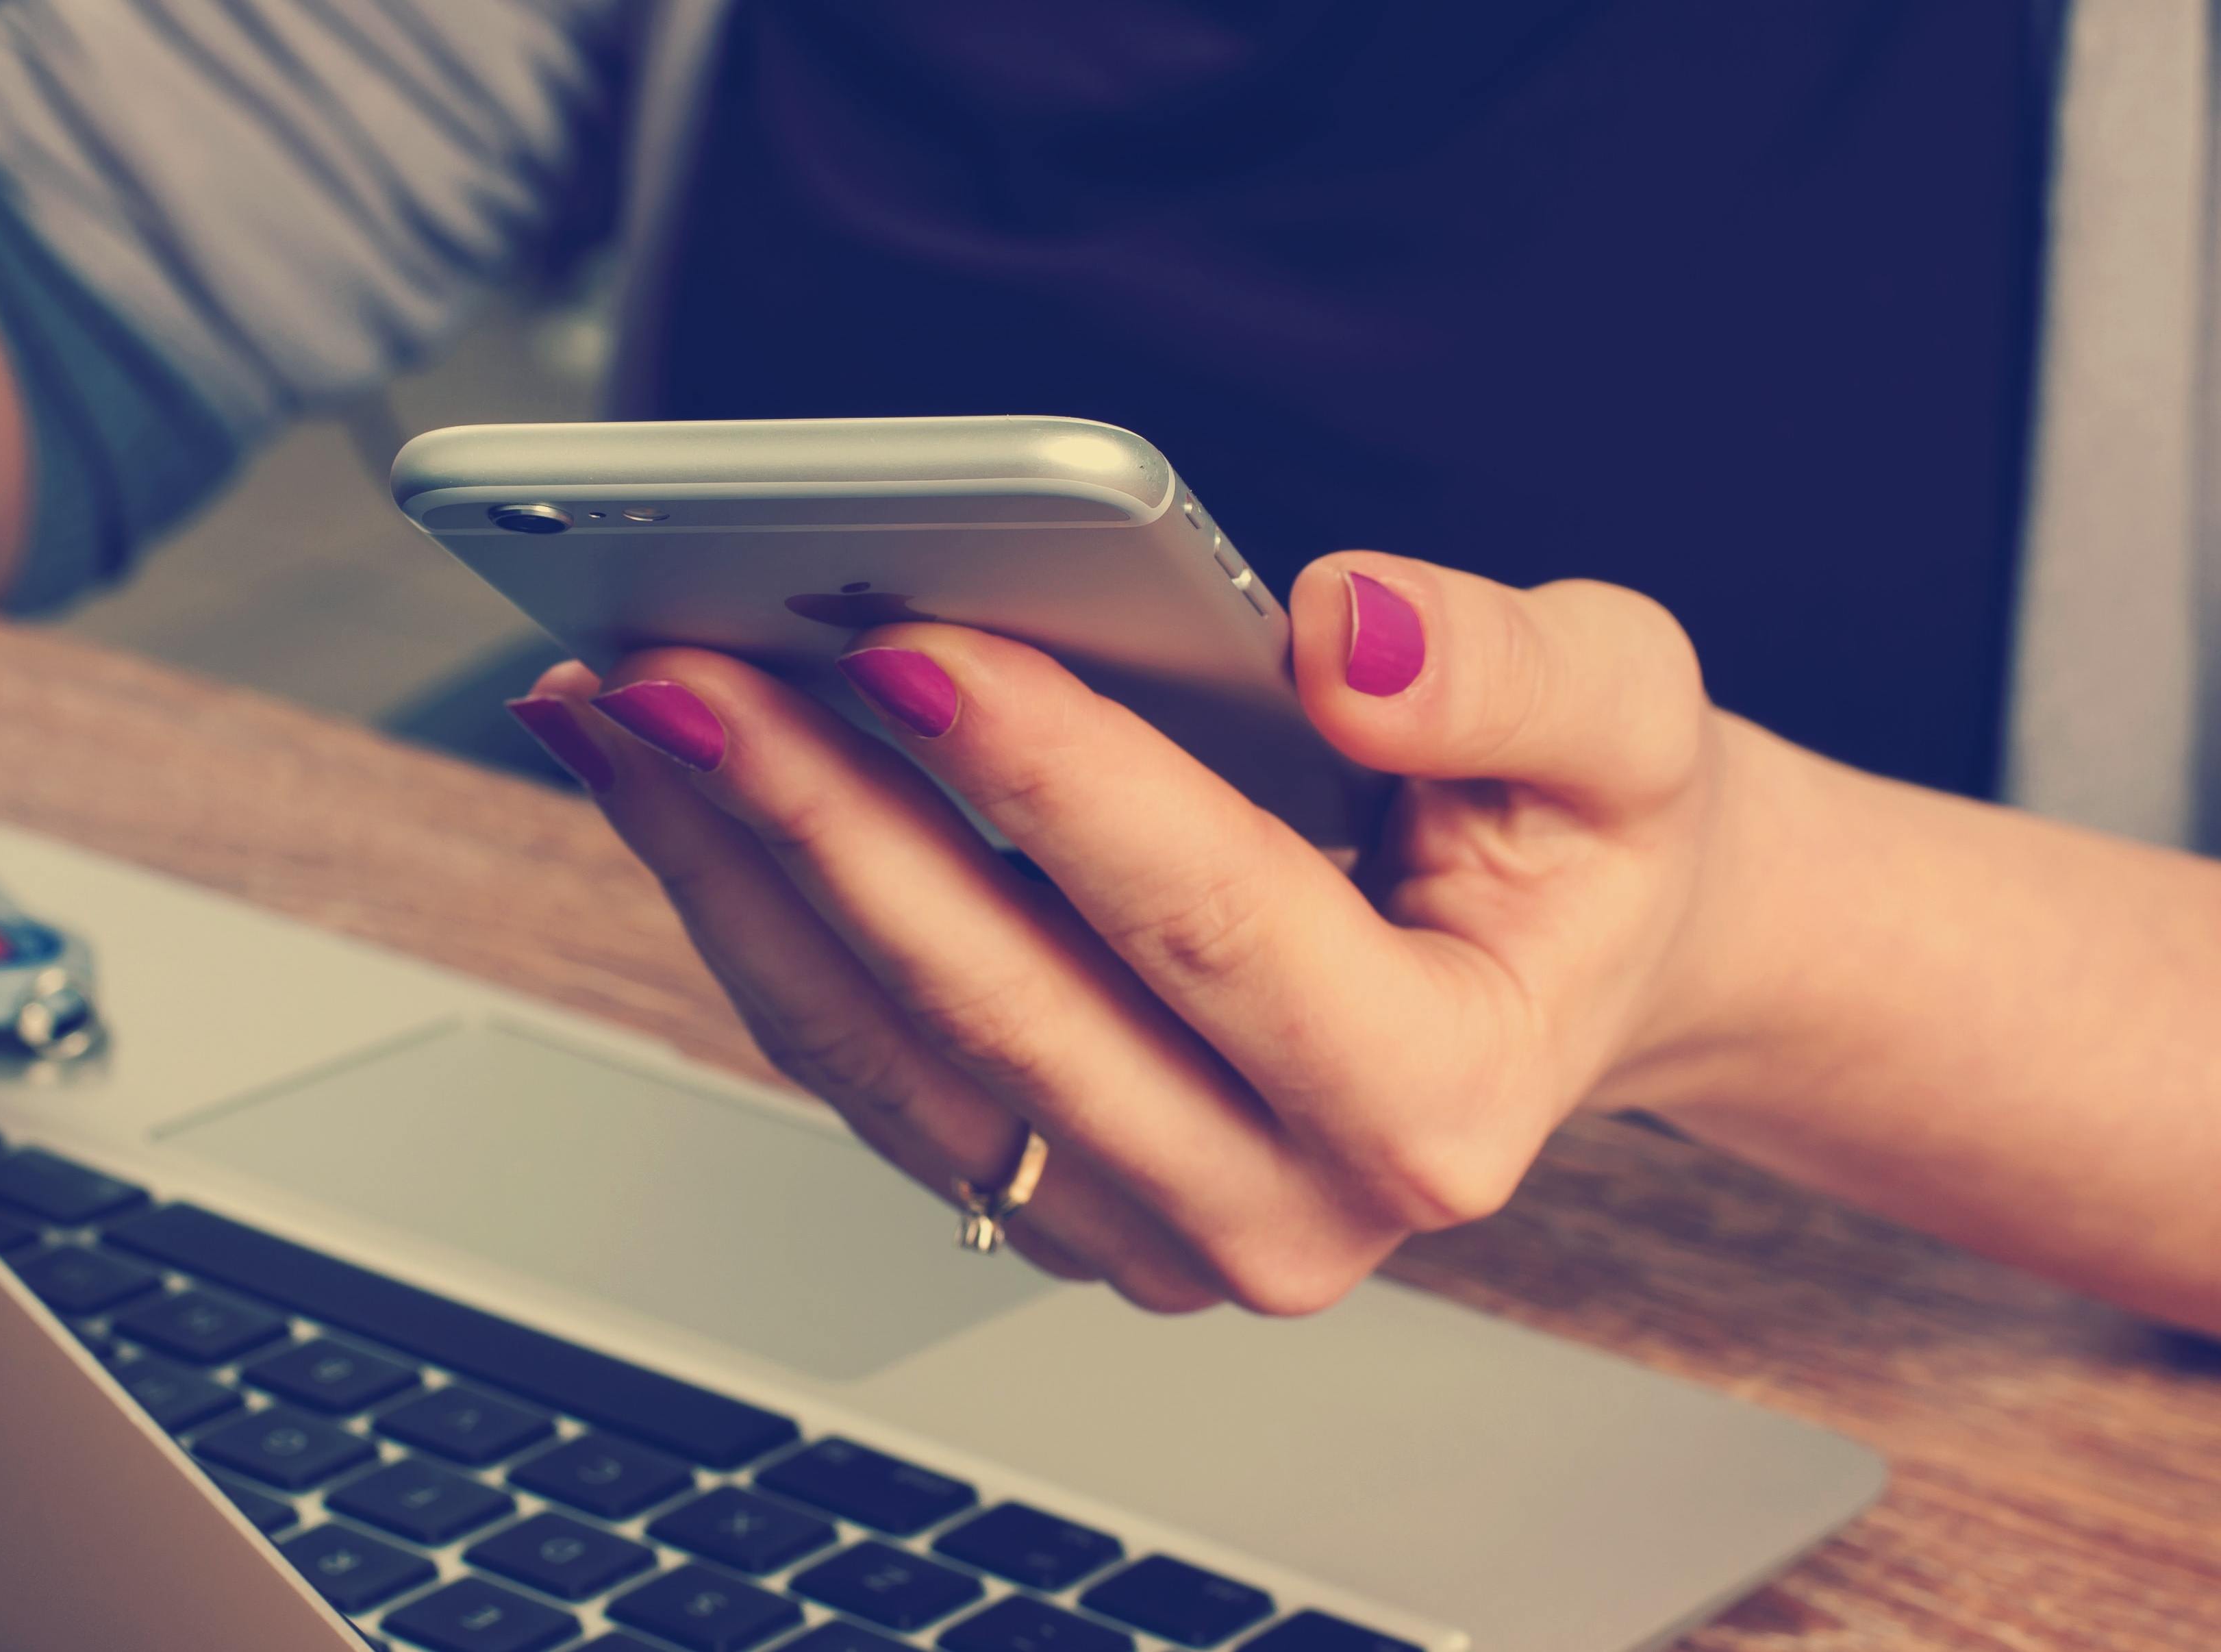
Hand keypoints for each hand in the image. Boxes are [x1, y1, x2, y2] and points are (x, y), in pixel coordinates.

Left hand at [509, 554, 1744, 1313]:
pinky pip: (863, 1067)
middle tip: (674, 667)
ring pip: (889, 1055)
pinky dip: (753, 918)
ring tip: (621, 708)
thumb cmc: (1585, 839)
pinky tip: (673, 787)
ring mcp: (1147, 1231)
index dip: (1048, 779)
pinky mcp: (1051, 1200)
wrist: (1561, 967)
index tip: (903, 642)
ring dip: (735, 874)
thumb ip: (1511, 675)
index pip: (1208, 922)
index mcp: (1437, 1101)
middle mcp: (1282, 1212)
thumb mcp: (1630, 720)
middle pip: (1001, 1006)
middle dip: (819, 820)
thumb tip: (1341, 636)